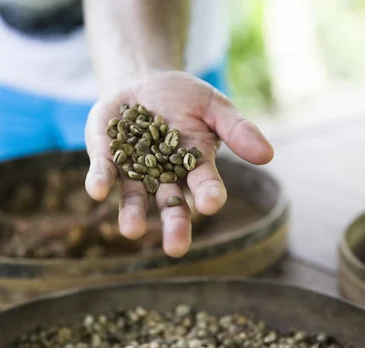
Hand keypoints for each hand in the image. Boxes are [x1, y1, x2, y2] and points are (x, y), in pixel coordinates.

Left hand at [85, 71, 273, 256]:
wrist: (143, 82)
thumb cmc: (184, 97)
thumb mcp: (214, 106)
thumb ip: (237, 129)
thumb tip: (268, 156)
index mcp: (194, 165)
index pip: (204, 184)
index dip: (208, 193)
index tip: (211, 204)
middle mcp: (164, 175)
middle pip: (171, 203)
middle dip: (174, 224)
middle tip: (176, 249)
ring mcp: (134, 169)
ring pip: (134, 197)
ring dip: (133, 214)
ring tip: (132, 230)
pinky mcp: (107, 157)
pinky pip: (104, 172)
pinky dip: (100, 181)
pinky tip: (97, 191)